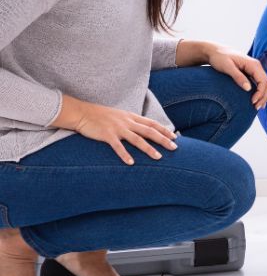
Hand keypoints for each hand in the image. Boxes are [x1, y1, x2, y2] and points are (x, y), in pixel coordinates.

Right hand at [54, 98, 178, 165]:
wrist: (82, 112)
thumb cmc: (101, 116)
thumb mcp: (120, 116)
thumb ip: (131, 122)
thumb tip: (143, 129)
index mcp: (131, 117)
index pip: (152, 123)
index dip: (164, 130)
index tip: (174, 137)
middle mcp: (127, 122)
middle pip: (149, 131)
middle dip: (163, 140)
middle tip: (174, 148)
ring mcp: (118, 128)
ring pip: (137, 139)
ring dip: (149, 149)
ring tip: (158, 157)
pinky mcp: (107, 135)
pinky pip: (118, 146)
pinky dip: (125, 155)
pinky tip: (131, 163)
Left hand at [205, 45, 266, 108]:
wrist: (216, 51)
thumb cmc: (220, 58)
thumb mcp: (227, 67)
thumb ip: (238, 77)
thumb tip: (248, 89)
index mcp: (253, 64)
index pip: (263, 81)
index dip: (260, 93)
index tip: (252, 102)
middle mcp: (257, 66)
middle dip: (263, 97)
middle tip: (256, 108)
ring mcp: (255, 70)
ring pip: (265, 84)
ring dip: (263, 96)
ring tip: (257, 107)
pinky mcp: (251, 73)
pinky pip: (260, 84)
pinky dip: (260, 92)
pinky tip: (257, 100)